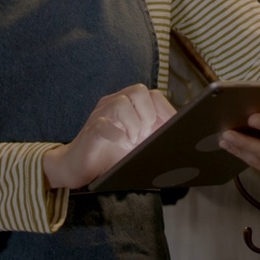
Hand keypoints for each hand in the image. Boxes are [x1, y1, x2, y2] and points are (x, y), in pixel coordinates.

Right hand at [42, 83, 175, 189]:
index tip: (172, 130)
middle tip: (145, 136)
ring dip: (133, 125)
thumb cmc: (110, 155)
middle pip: (138, 91)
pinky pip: (102, 124)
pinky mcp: (89, 131)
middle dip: (147, 115)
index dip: (166, 110)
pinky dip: (117, 135)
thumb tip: (182, 140)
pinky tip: (121, 145)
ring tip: (132, 143)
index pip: (152, 95)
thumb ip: (154, 138)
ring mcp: (100, 115)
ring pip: (121, 103)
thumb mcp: (138, 146)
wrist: (77, 168)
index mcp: (128, 106)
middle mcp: (113, 104)